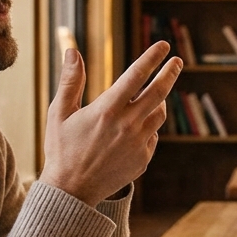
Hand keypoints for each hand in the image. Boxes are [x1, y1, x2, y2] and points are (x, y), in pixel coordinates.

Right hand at [40, 41, 180, 205]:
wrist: (71, 191)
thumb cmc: (61, 149)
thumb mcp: (59, 113)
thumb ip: (70, 81)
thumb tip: (73, 51)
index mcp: (107, 110)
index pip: (136, 75)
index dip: (152, 57)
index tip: (163, 45)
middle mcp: (127, 125)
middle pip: (159, 92)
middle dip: (170, 73)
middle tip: (177, 61)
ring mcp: (138, 143)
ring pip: (159, 114)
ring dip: (159, 101)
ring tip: (154, 95)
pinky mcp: (143, 159)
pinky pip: (152, 136)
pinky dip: (148, 126)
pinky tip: (136, 126)